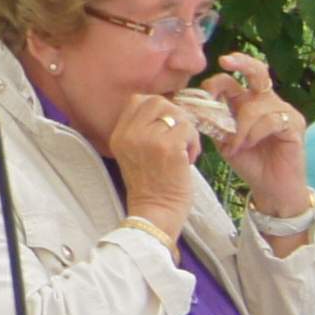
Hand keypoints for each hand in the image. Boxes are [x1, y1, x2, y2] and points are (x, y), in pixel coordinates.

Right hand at [110, 90, 206, 238]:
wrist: (155, 214)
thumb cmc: (151, 188)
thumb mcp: (134, 155)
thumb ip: (142, 132)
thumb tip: (169, 111)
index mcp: (119, 135)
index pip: (137, 100)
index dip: (158, 109)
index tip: (166, 127)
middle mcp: (130, 134)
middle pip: (157, 101)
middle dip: (174, 115)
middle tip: (179, 137)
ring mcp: (149, 139)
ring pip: (177, 114)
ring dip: (187, 131)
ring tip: (186, 151)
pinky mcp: (169, 147)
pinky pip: (189, 128)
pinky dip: (195, 143)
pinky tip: (190, 160)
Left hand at [200, 52, 311, 215]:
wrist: (271, 189)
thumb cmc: (249, 163)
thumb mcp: (225, 140)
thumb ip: (214, 122)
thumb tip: (194, 106)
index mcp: (248, 102)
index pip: (234, 80)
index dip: (217, 81)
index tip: (205, 91)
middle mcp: (268, 102)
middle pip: (257, 72)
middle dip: (241, 63)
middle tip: (224, 61)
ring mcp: (284, 111)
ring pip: (256, 105)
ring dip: (240, 127)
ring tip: (234, 146)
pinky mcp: (295, 125)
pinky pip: (271, 120)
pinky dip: (254, 133)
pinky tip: (248, 145)